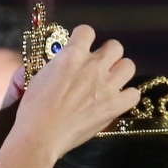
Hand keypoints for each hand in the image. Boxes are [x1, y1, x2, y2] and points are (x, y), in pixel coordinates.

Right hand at [8, 24, 139, 160]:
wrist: (40, 136)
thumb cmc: (34, 109)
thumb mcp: (40, 76)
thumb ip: (58, 65)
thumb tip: (64, 62)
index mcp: (72, 55)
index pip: (87, 31)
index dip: (84, 39)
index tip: (80, 48)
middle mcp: (93, 66)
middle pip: (114, 46)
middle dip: (107, 55)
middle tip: (98, 67)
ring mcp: (106, 86)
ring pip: (128, 66)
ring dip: (119, 72)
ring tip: (110, 82)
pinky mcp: (114, 106)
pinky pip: (134, 94)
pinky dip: (127, 97)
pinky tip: (117, 101)